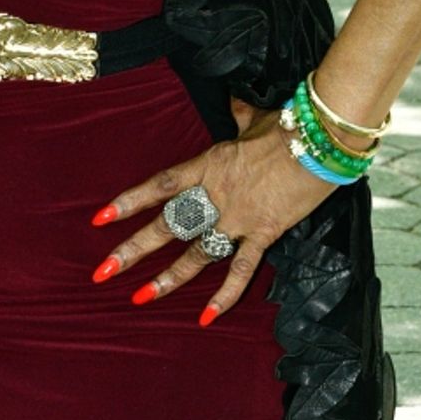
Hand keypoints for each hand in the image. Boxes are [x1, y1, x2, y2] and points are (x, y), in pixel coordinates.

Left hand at [89, 100, 336, 323]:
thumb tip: (233, 102)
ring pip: (196, 253)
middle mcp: (216, 194)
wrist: (319, 141)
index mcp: (208, 165)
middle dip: (134, 249)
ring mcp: (238, 217)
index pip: (160, 185)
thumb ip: (239, 116)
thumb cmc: (288, 126)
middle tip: (104, 271)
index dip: (129, 201)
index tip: (100, 218)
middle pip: (168, 224)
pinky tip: (207, 317)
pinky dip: (225, 295)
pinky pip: (241, 269)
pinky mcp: (264, 233)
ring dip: (168, 278)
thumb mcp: (255, 118)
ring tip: (141, 298)